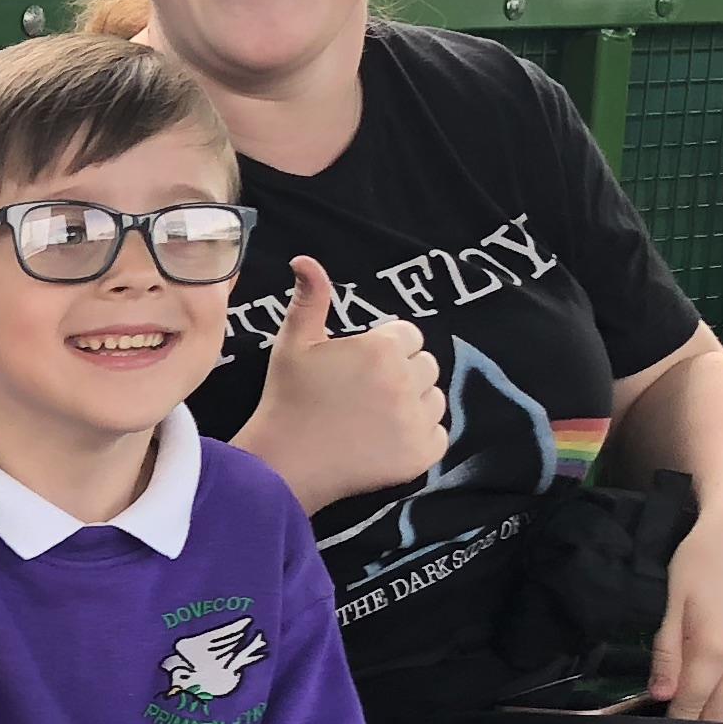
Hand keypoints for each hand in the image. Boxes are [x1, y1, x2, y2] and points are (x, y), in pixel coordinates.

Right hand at [232, 259, 446, 510]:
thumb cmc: (287, 398)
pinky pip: (439, 436)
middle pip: (426, 365)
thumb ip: (310, 298)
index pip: (409, 335)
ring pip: (435, 399)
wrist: (283, 463)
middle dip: (403, 373)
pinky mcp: (420, 455)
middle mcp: (406, 381)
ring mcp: (415, 420)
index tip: (361, 367)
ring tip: (377, 415)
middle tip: (367, 392)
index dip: (386, 348)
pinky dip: (420, 437)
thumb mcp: (294, 343)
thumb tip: (305, 260)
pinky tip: (387, 439)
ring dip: (414, 403)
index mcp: (381, 349)